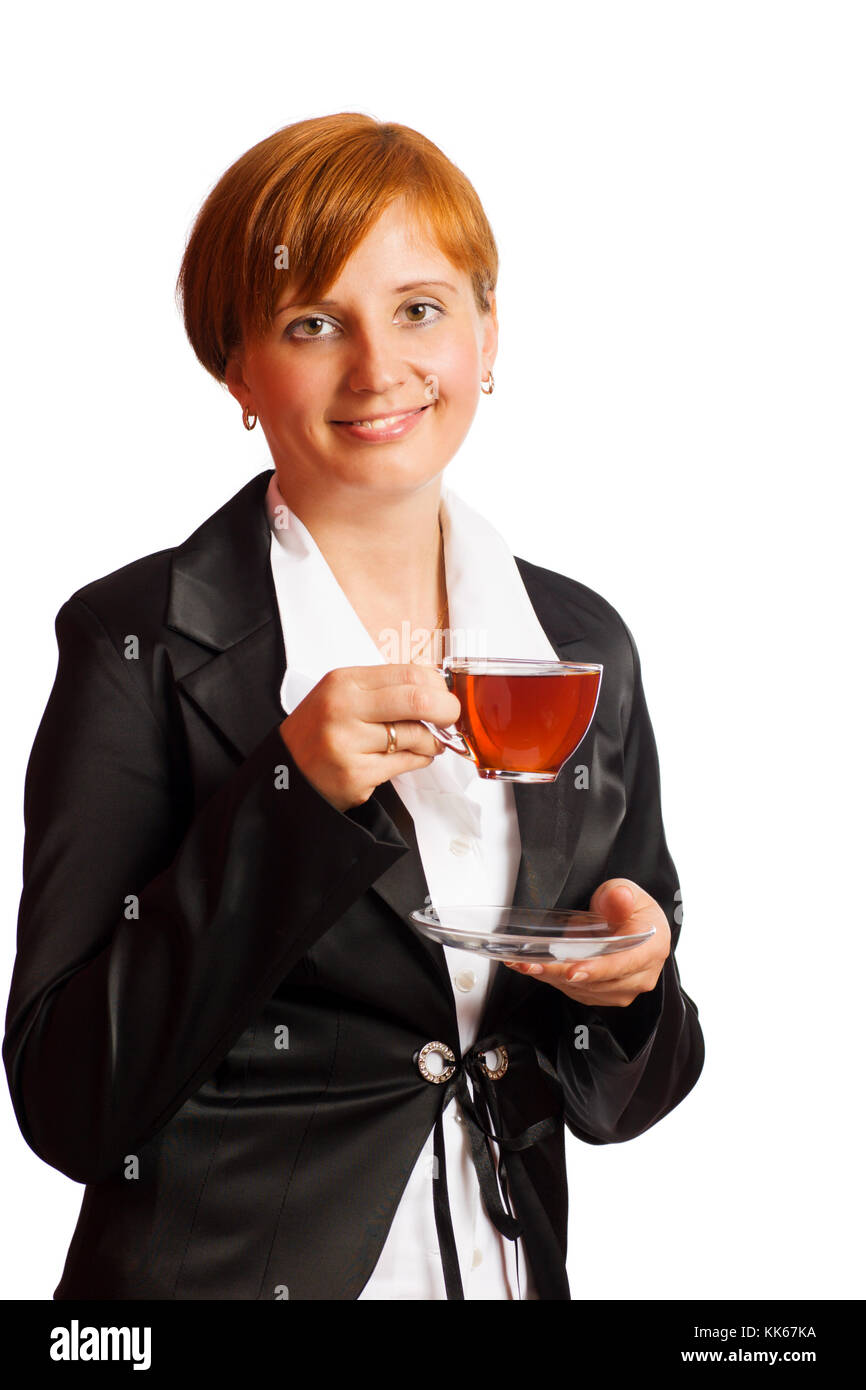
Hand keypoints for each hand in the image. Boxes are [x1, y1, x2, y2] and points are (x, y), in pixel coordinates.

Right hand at [279, 663, 460, 811]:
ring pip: (416, 736)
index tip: (444, 695)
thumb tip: (436, 688)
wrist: (287, 772)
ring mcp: (349, 744)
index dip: (437, 685)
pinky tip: (411, 757)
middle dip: (446, 710)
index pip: (408, 674)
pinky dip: (418, 760)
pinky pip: (406, 763)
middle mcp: (343, 709)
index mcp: (343, 682)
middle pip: (417, 701)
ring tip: (427, 742)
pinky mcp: (356, 775)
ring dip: (432, 741)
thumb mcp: (343, 695)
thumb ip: (385, 689)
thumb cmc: (321, 731)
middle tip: (449, 718)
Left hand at [503, 878, 670, 1006]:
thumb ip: (619, 896)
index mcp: (651, 948)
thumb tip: (619, 898)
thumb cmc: (630, 908)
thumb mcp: (624, 891)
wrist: (633, 923)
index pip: (623, 963)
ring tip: (526, 964)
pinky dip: (556, 981)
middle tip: (532, 964)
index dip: (597, 969)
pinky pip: (579, 992)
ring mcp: (624, 988)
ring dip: (553, 978)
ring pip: (584, 989)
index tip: (573, 971)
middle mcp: (641, 975)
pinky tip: (538, 969)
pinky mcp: (606, 994)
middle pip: (598, 980)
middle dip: (561, 973)